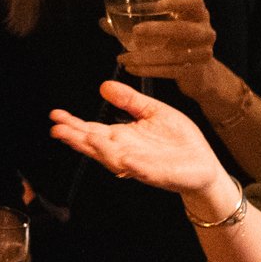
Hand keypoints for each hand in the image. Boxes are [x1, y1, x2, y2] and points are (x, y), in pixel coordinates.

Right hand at [51, 83, 225, 194]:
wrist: (203, 165)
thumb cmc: (178, 141)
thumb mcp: (152, 111)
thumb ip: (129, 100)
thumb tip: (104, 86)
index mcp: (123, 137)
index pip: (93, 130)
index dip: (74, 124)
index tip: (57, 115)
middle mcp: (126, 152)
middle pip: (96, 146)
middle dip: (77, 139)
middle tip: (58, 130)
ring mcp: (141, 165)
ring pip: (114, 160)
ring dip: (100, 150)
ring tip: (87, 137)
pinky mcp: (159, 175)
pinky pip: (144, 171)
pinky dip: (134, 167)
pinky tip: (125, 160)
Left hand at [117, 0, 220, 87]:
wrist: (200, 73)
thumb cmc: (176, 42)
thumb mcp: (164, 28)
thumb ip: (136, 22)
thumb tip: (103, 21)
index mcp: (197, 14)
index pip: (194, 2)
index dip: (178, 2)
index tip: (157, 5)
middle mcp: (205, 32)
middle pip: (185, 30)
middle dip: (159, 30)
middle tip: (135, 31)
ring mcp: (203, 53)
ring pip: (173, 55)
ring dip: (145, 57)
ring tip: (122, 58)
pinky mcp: (194, 71)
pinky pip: (170, 71)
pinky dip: (149, 70)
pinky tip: (131, 69)